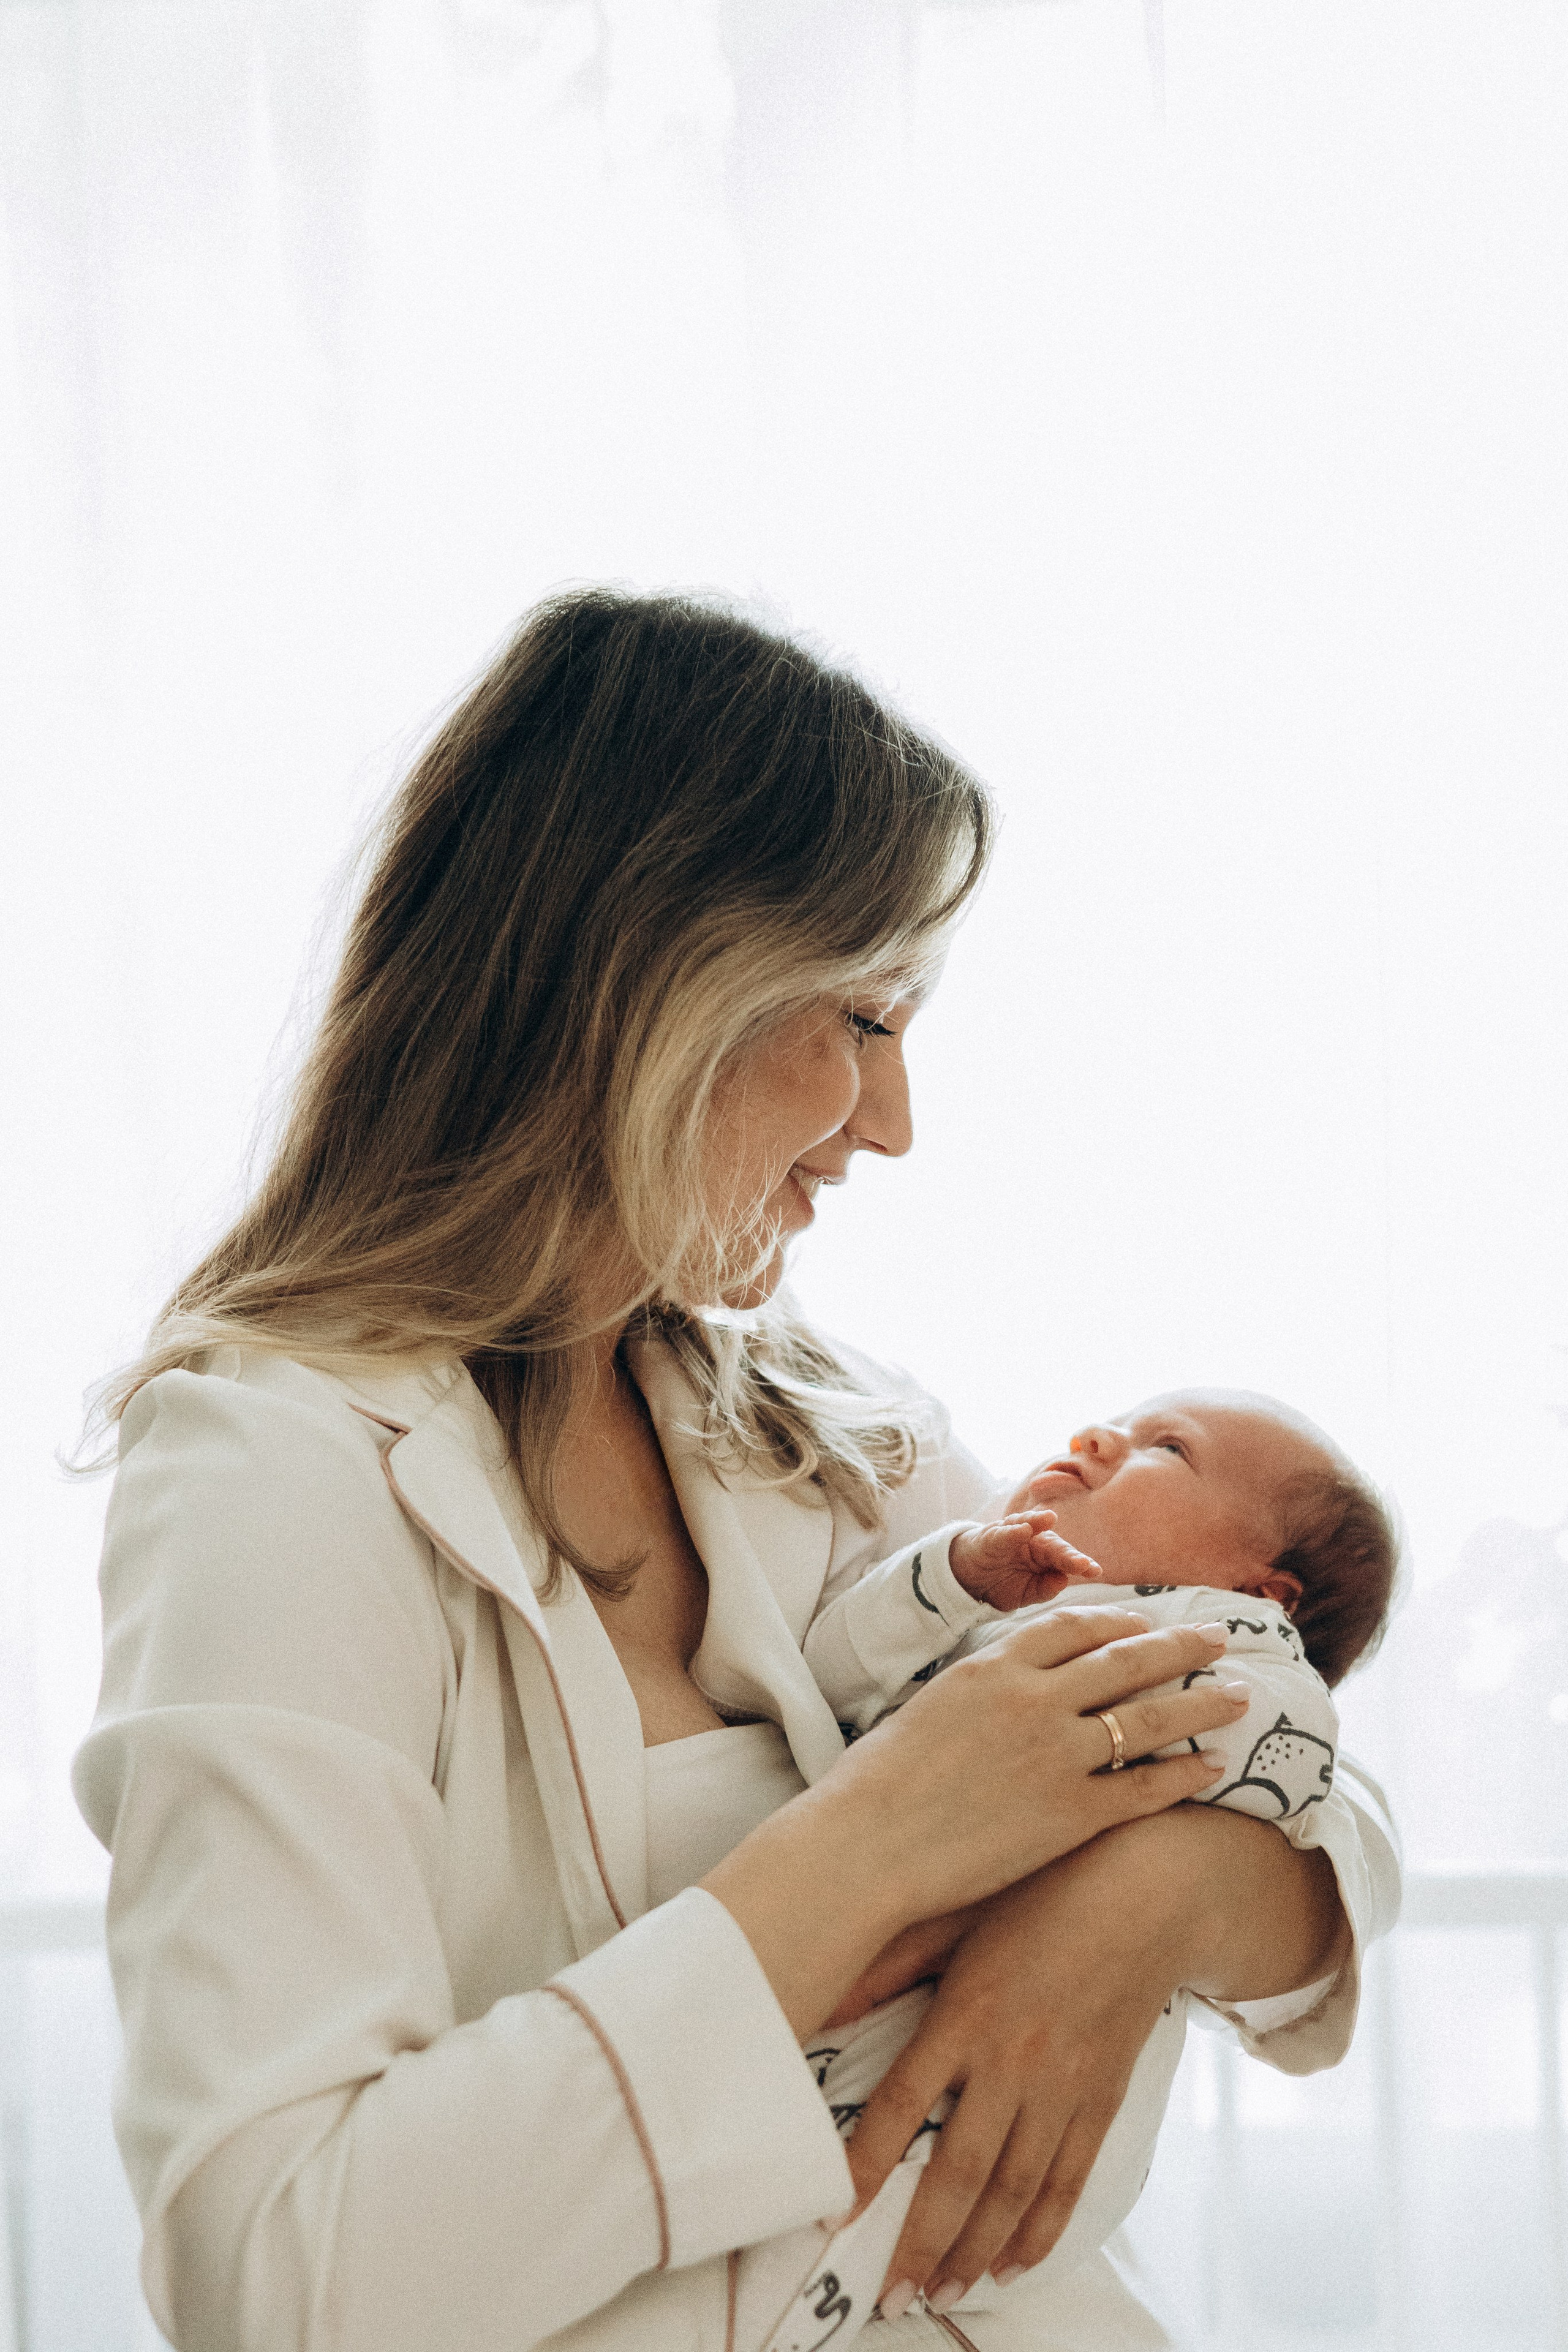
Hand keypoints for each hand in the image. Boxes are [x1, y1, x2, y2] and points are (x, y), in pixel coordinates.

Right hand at [703, 1608, 1250, 2038]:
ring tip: (1239, 1695)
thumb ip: (984, 1691)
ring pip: (1149, 1718)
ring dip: (1200, 1704)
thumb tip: (1012, 1688)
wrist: (868, 1843)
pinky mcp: (1069, 1813)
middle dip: (1180, 1647)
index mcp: (995, 1666)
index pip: (1075, 1627)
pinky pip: (1144, 1787)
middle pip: (1126, 1660)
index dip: (1120, 1622)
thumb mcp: (932, 1707)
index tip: (1150, 1621)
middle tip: (1220, 1639)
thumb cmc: (880, 1781)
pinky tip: (1212, 1766)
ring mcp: (1057, 1755)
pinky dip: (1184, 1774)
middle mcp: (1035, 1699)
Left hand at [848, 1809, 1350, 2317]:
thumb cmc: (1037, 1895)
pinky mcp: (1101, 2099)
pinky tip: (1013, 2264)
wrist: (1145, 1893)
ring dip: (975, 2252)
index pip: (902, 2106)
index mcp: (965, 2012)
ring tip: (941, 2293)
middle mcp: (1013, 2059)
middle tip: (892, 2298)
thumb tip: (819, 1999)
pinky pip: (1068, 2180)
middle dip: (923, 2244)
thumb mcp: (955, 1914)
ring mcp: (1063, 2086)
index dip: (866, 2167)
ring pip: (1014, 2192)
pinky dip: (1040, 2231)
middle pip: (961, 2172)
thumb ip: (887, 1963)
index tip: (834, 2218)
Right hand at [949, 1512, 1101, 1611]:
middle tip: (1082, 1563)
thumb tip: (1063, 1581)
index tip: (1095, 1570)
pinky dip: (1012, 1531)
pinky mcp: (991, 1536)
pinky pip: (1003, 1532)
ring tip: (1050, 1519)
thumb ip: (1045, 1589)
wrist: (970, 1578)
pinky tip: (1023, 1530)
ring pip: (1028, 1526)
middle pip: (1053, 1544)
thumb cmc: (1004, 1582)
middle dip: (1067, 1553)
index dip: (1080, 1564)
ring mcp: (1013, 1536)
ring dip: (1039, 1522)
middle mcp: (1033, 1543)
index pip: (1066, 1560)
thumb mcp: (1026, 1594)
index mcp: (1046, 1558)